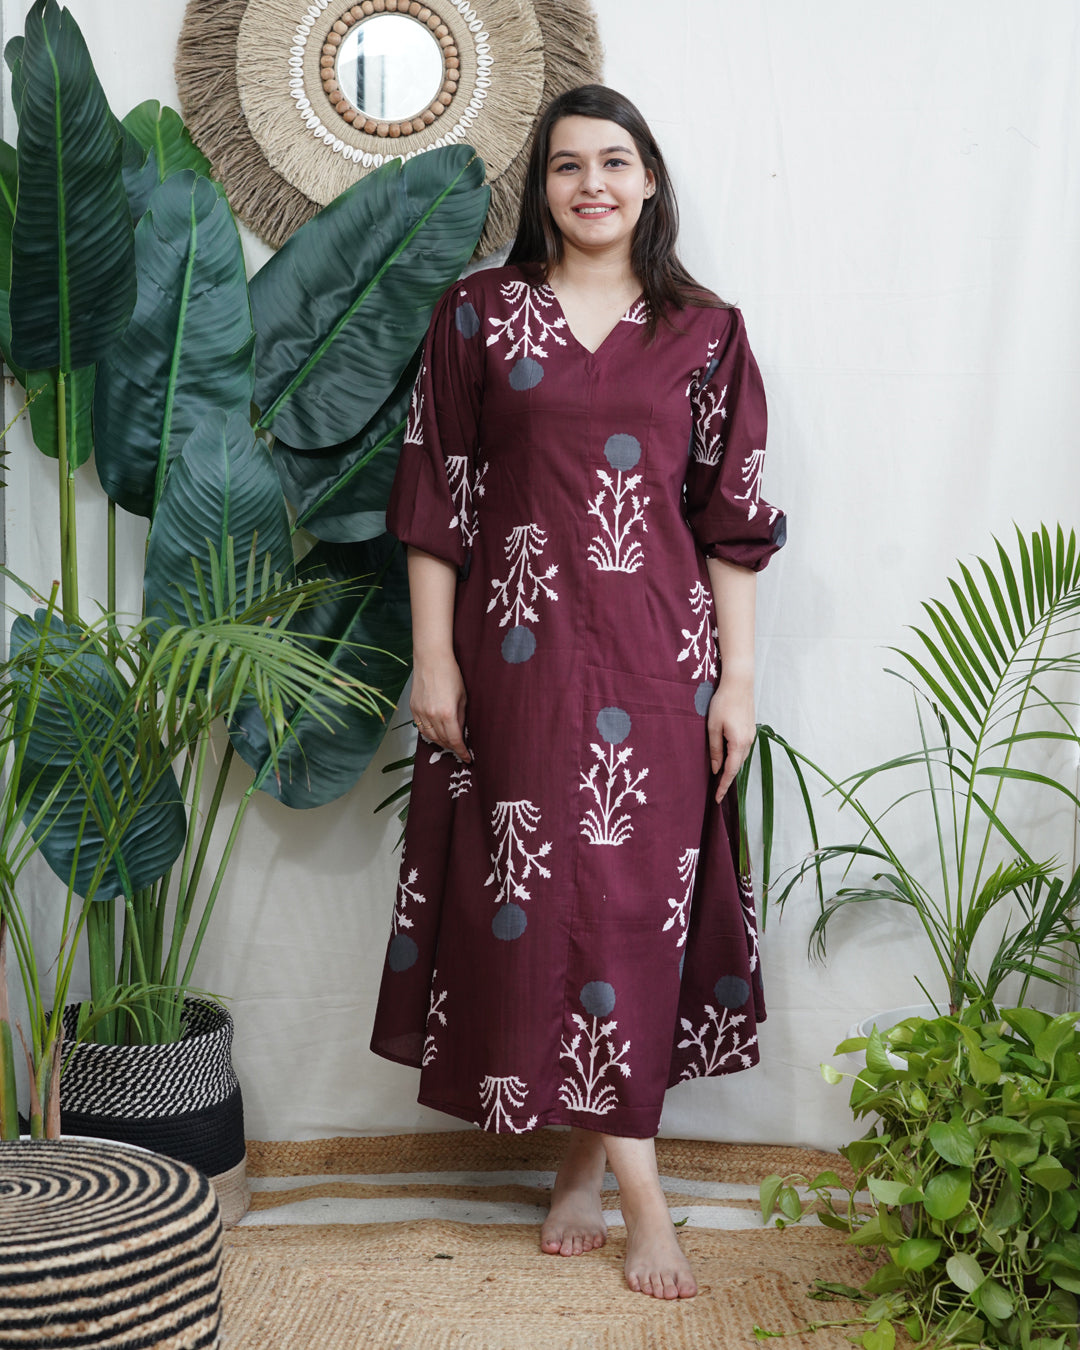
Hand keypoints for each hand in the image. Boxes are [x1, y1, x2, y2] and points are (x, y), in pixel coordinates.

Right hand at [410, 652, 470, 761]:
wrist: (431, 659)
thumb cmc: (450, 674)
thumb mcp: (463, 697)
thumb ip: (462, 717)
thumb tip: (461, 732)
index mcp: (447, 713)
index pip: (455, 740)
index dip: (462, 752)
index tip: (467, 758)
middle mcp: (432, 716)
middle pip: (443, 741)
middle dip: (453, 747)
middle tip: (460, 749)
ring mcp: (420, 713)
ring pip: (430, 737)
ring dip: (441, 742)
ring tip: (449, 742)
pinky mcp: (413, 708)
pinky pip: (421, 728)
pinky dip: (429, 733)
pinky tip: (436, 732)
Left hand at [708, 675, 754, 801]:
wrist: (739, 683)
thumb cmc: (723, 703)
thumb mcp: (713, 727)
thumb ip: (715, 749)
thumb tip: (716, 768)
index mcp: (738, 743)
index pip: (730, 771)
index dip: (723, 786)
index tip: (717, 799)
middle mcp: (748, 742)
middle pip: (736, 766)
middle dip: (727, 779)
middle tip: (716, 792)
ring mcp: (751, 735)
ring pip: (740, 757)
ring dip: (730, 767)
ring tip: (719, 777)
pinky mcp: (750, 729)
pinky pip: (742, 749)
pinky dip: (734, 757)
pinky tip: (726, 757)